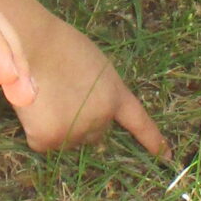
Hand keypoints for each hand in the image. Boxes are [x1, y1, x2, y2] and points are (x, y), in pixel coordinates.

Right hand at [14, 10, 167, 155]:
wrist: (33, 43)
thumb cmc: (59, 45)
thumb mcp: (94, 65)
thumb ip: (98, 91)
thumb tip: (84, 111)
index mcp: (115, 94)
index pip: (139, 122)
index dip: (153, 140)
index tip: (167, 156)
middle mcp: (101, 117)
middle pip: (94, 134)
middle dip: (81, 123)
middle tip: (61, 98)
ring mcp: (76, 130)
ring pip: (67, 140)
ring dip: (57, 127)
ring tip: (45, 98)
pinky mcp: (49, 138)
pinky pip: (43, 142)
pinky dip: (35, 130)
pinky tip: (33, 107)